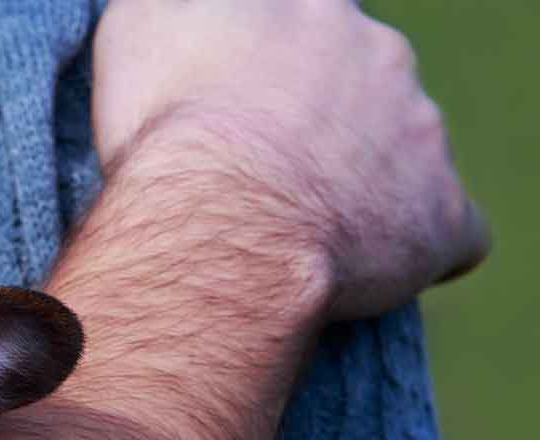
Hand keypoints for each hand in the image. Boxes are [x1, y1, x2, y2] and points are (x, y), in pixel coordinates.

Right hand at [92, 0, 488, 320]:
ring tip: (296, 225)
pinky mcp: (441, 215)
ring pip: (404, 150)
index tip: (238, 111)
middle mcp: (382, 56)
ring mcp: (421, 133)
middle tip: (262, 169)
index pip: (310, 27)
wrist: (219, 216)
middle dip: (324, 119)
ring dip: (362, 179)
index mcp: (314, 12)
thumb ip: (177, 12)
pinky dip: (415, 243)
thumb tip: (186, 15)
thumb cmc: (173, 124)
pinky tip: (366, 260)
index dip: (274, 70)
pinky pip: (452, 231)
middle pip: (363, 80)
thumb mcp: (142, 28)